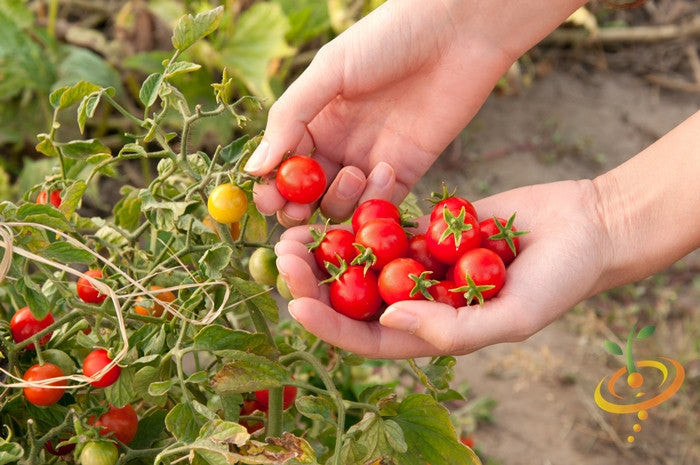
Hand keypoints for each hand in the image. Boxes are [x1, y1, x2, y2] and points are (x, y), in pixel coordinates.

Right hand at [244, 0, 517, 226]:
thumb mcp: (329, 70)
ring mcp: (372, 159)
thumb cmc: (388, 39)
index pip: (282, 164)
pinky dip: (376, 197)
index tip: (268, 198)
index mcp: (314, 118)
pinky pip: (381, 202)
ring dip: (339, 198)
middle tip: (295, 209)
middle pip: (307, 193)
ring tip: (353, 170)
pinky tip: (387, 168)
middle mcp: (339, 144)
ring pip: (341, 204)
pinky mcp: (408, 170)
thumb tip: (253, 168)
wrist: (458, 31)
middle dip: (297, 206)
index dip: (271, 186)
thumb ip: (290, 118)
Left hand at [274, 180, 609, 358]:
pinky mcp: (428, 229)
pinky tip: (332, 204)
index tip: (295, 303)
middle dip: (316, 282)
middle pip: (356, 299)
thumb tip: (387, 321)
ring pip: (363, 261)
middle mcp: (420, 301)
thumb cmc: (560, 281)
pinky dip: (359, 217)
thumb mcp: (514, 316)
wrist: (586, 227)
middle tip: (285, 256)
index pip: (370, 339)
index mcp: (433, 332)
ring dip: (328, 249)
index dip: (330, 326)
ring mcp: (422, 263)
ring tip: (295, 230)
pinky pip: (386, 225)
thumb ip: (453, 329)